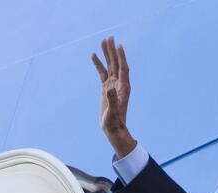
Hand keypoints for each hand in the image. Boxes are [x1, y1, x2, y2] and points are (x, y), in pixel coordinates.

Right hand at [91, 36, 136, 157]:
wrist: (113, 129)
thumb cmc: (114, 122)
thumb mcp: (113, 112)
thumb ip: (112, 100)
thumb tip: (109, 88)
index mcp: (123, 88)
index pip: (123, 68)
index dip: (121, 57)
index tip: (118, 45)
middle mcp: (119, 84)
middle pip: (116, 63)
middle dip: (112, 51)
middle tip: (109, 37)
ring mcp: (112, 85)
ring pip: (110, 66)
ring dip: (106, 54)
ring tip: (103, 41)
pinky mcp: (105, 88)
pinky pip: (102, 73)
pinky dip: (99, 64)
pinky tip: (94, 55)